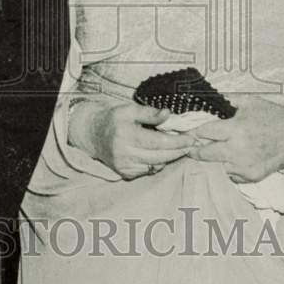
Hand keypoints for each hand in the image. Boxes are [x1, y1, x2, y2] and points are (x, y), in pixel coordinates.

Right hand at [68, 96, 194, 179]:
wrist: (92, 134)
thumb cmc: (112, 118)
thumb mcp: (129, 109)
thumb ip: (149, 113)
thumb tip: (168, 114)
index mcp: (125, 134)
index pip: (159, 142)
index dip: (177, 141)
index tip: (191, 138)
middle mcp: (124, 153)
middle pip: (160, 156)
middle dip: (179, 151)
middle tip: (191, 144)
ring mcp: (124, 166)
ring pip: (156, 165)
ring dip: (171, 157)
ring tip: (180, 148)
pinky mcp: (125, 173)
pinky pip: (148, 171)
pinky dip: (158, 163)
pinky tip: (163, 154)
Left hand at [187, 96, 283, 182]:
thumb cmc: (272, 115)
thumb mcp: (249, 101)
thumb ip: (226, 100)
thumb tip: (204, 98)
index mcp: (237, 129)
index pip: (204, 133)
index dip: (192, 133)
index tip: (183, 133)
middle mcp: (239, 150)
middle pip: (205, 154)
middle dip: (194, 149)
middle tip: (188, 146)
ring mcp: (245, 166)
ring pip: (215, 166)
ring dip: (208, 160)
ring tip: (204, 152)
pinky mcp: (251, 177)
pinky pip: (229, 174)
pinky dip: (224, 167)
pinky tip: (224, 159)